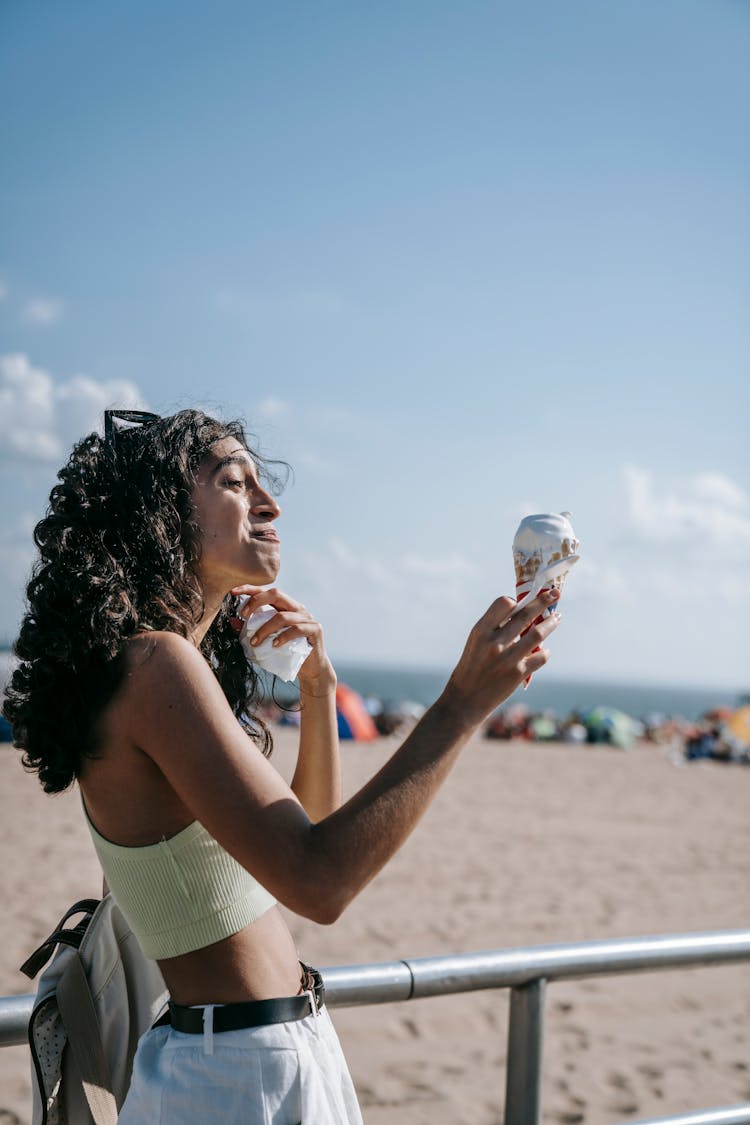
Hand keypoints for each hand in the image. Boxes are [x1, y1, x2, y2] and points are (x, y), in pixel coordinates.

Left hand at [231, 586, 335, 694]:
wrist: (310, 668)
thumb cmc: (287, 652)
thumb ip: (252, 629)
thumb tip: (232, 620)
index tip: (233, 592)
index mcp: (286, 606)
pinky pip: (296, 630)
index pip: (267, 592)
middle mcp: (297, 608)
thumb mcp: (267, 639)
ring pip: (283, 616)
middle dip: (256, 601)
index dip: (250, 589)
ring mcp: (307, 618)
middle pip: (276, 594)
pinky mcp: (315, 630)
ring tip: (254, 643)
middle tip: (243, 615)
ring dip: (265, 629)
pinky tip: (274, 645)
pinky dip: (283, 637)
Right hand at [442, 589, 560, 726]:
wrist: (466, 699)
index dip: (515, 602)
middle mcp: (494, 642)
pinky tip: (544, 650)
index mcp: (481, 631)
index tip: (522, 603)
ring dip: (551, 623)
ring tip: (557, 618)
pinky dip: (545, 651)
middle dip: (543, 601)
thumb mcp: (475, 642)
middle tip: (554, 594)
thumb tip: (521, 612)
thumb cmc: (471, 667)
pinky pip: (541, 656)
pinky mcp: (519, 673)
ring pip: (537, 633)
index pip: (503, 603)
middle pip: (525, 614)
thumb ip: (494, 628)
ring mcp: (508, 658)